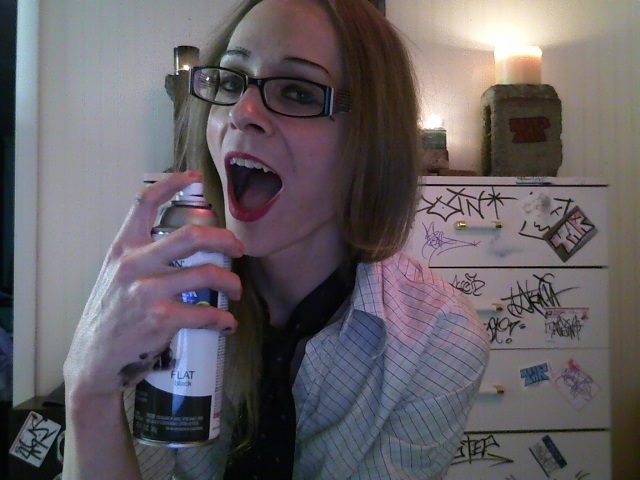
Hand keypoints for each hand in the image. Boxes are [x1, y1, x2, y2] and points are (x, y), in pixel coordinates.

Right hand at [63, 171, 243, 399]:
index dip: (171, 184)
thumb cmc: (110, 318)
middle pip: (191, 235)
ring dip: (231, 283)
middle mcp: (134, 264)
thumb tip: (182, 249)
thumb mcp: (115, 277)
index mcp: (123, 248)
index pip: (143, 203)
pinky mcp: (160, 319)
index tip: (193, 177)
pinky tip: (228, 324)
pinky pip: (206, 313)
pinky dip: (223, 319)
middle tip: (238, 248)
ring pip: (207, 274)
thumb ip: (142, 258)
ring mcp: (147, 291)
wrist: (93, 361)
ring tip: (235, 290)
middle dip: (225, 239)